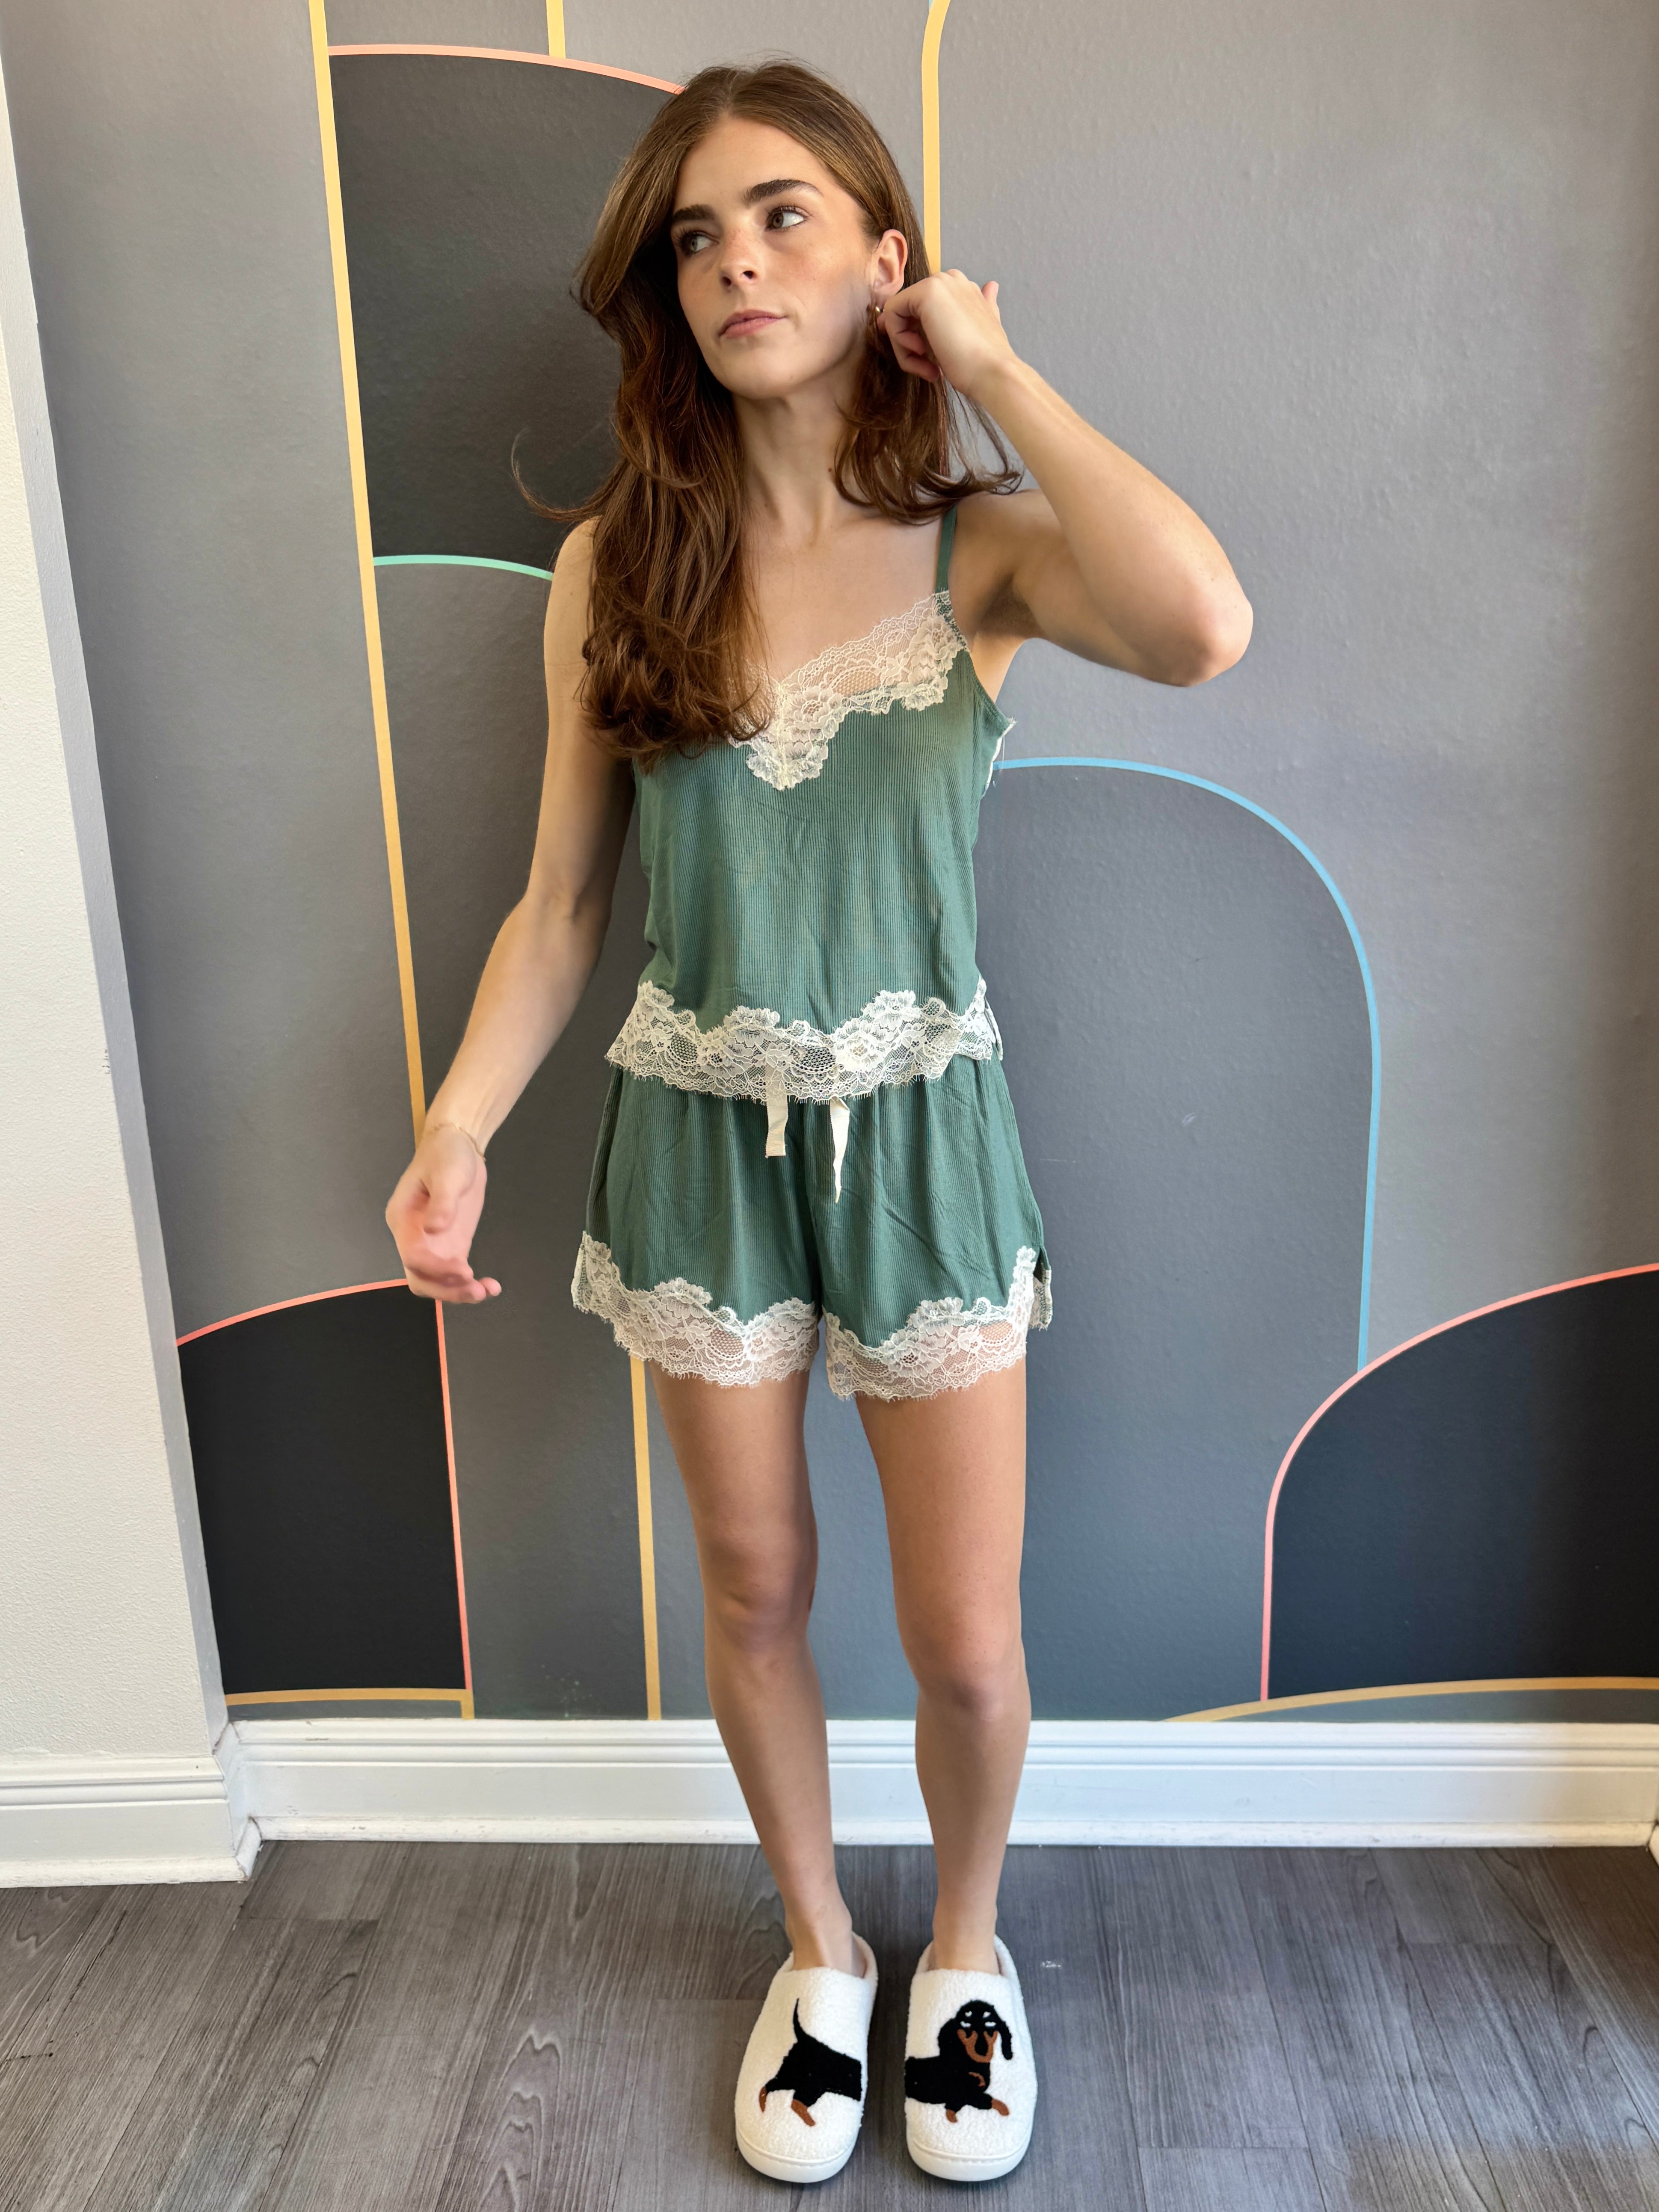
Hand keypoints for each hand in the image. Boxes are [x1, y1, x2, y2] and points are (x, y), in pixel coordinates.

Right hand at [384, 1123, 501, 1302]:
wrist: (458, 1145)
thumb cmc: (447, 1154)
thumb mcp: (448, 1173)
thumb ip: (442, 1201)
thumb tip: (433, 1229)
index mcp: (403, 1219)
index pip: (412, 1255)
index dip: (436, 1268)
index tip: (464, 1270)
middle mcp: (412, 1237)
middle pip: (420, 1277)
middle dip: (445, 1289)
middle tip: (476, 1290)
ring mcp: (432, 1244)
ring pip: (436, 1281)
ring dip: (458, 1292)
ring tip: (487, 1290)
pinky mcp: (451, 1246)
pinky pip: (455, 1273)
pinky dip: (469, 1284)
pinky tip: (491, 1287)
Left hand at [877, 270, 1013, 398]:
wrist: (992, 372)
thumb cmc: (984, 362)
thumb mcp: (983, 331)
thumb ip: (984, 306)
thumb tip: (991, 286)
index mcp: (963, 289)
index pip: (922, 310)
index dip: (917, 337)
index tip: (928, 362)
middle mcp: (950, 280)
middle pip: (907, 312)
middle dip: (909, 344)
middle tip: (928, 368)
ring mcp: (938, 283)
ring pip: (898, 314)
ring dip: (905, 348)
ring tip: (927, 367)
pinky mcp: (925, 293)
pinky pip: (891, 315)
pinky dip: (899, 343)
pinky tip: (922, 356)